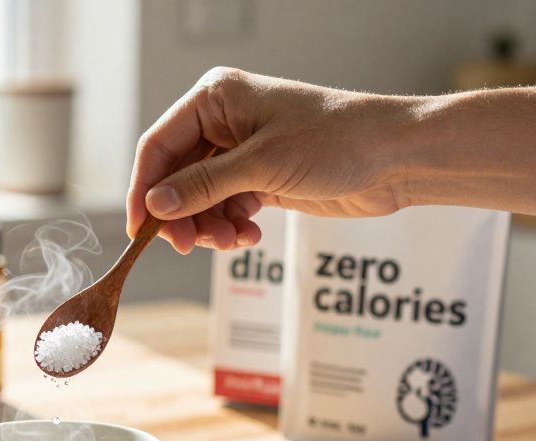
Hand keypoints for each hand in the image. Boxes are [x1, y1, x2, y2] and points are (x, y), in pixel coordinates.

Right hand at [127, 68, 416, 252]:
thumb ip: (203, 187)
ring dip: (209, 226)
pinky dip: (231, 226)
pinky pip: (226, 207)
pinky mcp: (261, 177)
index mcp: (216, 99)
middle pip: (176, 177)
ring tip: (233, 241)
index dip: (145, 190)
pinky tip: (250, 236)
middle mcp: (224, 122)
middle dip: (182, 215)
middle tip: (190, 247)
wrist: (395, 158)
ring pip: (200, 198)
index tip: (140, 231)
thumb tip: (154, 206)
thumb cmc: (336, 142)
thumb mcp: (262, 166)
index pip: (158, 146)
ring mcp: (242, 151)